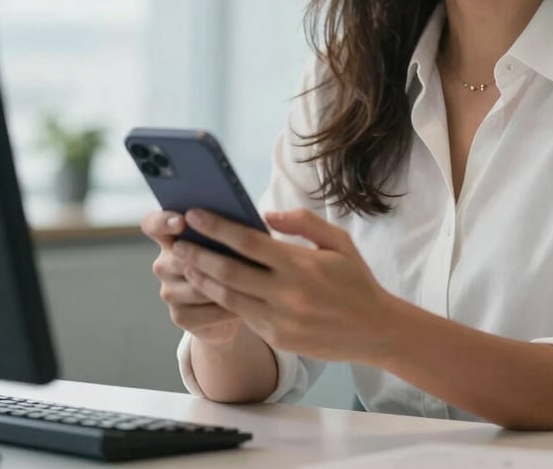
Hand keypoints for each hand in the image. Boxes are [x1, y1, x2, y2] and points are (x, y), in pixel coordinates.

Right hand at [140, 210, 242, 344]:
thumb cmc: (238, 258)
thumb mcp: (234, 239)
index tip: (182, 221)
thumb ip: (231, 226)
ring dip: (223, 285)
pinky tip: (246, 306)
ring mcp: (169, 292)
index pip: (153, 224)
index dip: (163, 221)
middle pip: (179, 258)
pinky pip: (204, 312)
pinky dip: (226, 309)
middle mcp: (164, 264)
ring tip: (250, 282)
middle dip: (207, 257)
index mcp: (171, 236)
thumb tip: (246, 219)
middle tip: (234, 255)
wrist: (237, 302)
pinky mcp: (180, 316)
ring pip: (196, 287)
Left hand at [172, 207, 395, 362]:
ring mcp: (280, 321)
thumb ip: (302, 222)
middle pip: (230, 271)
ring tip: (185, 264)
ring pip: (229, 297)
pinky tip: (209, 287)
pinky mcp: (278, 339)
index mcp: (302, 265)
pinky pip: (244, 315)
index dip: (218, 227)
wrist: (374, 330)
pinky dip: (222, 299)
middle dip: (199, 254)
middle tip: (177, 241)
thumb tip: (265, 214)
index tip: (195, 214)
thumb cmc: (355, 279)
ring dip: (202, 280)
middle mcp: (287, 294)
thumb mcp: (338, 241)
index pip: (249, 243)